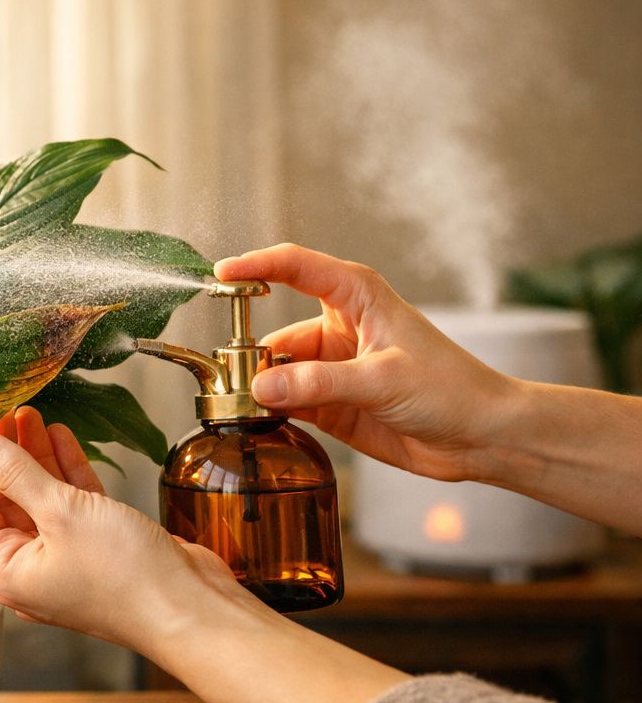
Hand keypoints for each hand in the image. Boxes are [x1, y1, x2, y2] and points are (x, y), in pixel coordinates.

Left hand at [0, 407, 252, 648]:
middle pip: (4, 503)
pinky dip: (67, 470)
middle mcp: (33, 569)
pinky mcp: (101, 545)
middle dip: (2, 457)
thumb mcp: (61, 513)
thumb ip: (15, 473)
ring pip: (40, 498)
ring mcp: (68, 557)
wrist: (192, 609)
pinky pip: (74, 502)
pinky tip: (62, 436)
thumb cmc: (127, 578)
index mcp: (9, 572)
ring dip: (34, 457)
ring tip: (27, 414)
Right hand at [215, 243, 517, 481]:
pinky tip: (264, 422)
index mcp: (356, 297)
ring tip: (251, 409)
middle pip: (275, 333)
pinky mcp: (330, 403)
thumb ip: (319, 383)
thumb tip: (262, 387)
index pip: (295, 267)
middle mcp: (339, 328)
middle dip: (252, 356)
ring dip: (260, 389)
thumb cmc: (451, 389)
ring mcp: (332, 367)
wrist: (481, 436)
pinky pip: (285, 401)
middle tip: (237, 384)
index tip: (220, 275)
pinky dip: (270, 410)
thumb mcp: (383, 380)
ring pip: (276, 372)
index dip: (255, 266)